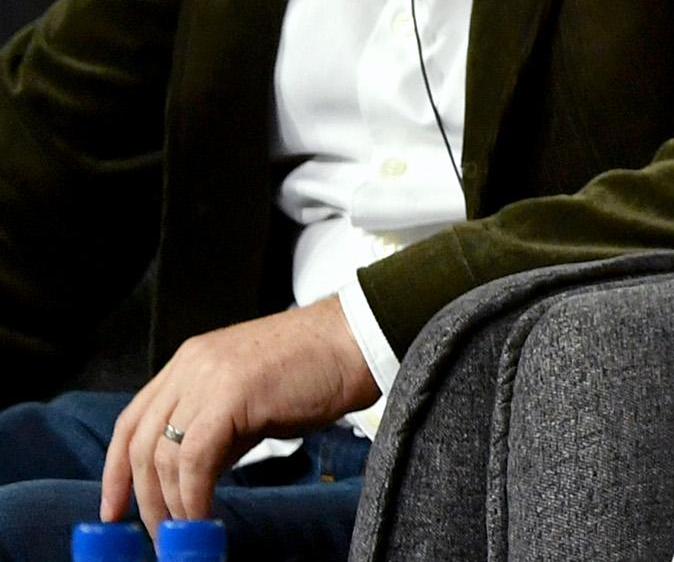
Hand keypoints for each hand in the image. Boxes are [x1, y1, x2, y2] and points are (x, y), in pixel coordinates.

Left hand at [101, 296, 377, 533]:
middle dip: (141, 497)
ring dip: (169, 503)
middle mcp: (190, 366)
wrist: (359, 338)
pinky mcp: (230, 395)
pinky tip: (204, 515)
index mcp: (191, 361)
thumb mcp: (252, 398)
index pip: (133, 420)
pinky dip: (193, 495)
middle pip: (139, 442)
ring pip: (162, 454)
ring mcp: (207, 377)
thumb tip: (196, 477)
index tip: (115, 509)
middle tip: (157, 533)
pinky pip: (194, 459)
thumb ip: (219, 430)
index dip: (116, 469)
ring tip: (185, 532)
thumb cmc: (318, 369)